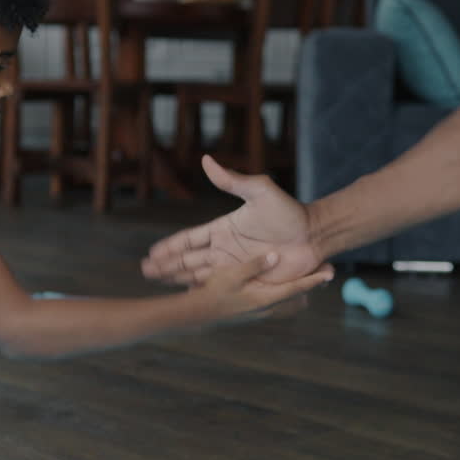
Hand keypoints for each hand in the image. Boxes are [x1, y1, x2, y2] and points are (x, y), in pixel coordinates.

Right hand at [142, 155, 325, 285]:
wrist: (314, 233)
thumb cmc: (289, 211)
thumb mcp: (259, 191)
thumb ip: (232, 180)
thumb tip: (206, 160)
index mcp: (224, 228)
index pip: (191, 239)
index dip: (171, 246)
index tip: (152, 252)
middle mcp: (226, 249)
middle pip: (190, 259)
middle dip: (167, 266)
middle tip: (145, 272)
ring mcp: (237, 266)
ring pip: (200, 275)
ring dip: (179, 280)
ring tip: (160, 286)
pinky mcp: (250, 280)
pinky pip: (222, 288)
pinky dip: (204, 292)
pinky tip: (190, 298)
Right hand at [193, 252, 333, 322]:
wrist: (199, 314)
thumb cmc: (214, 292)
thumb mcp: (232, 275)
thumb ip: (255, 265)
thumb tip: (276, 256)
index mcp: (265, 298)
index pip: (297, 288)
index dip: (314, 279)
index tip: (330, 273)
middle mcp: (268, 308)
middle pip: (298, 298)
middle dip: (310, 286)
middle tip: (324, 273)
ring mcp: (263, 312)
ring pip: (290, 303)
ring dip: (299, 292)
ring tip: (309, 279)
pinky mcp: (256, 312)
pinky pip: (280, 305)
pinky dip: (287, 296)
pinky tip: (282, 286)